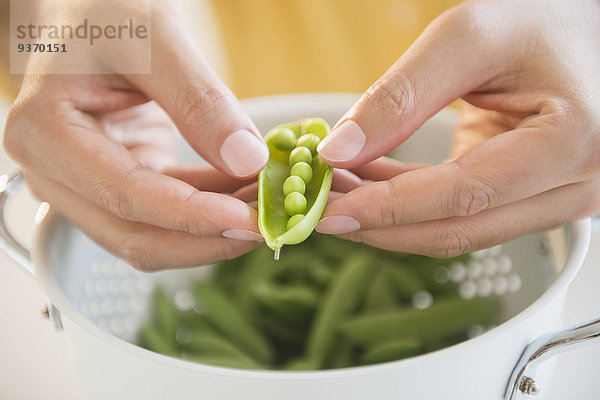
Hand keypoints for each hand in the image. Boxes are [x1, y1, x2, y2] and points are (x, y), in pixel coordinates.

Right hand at [3, 0, 268, 269]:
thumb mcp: (155, 39)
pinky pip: (165, 213)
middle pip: (135, 234)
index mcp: (46, 135)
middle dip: (206, 239)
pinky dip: (207, 210)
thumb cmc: (106, 14)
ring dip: (211, 232)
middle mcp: (54, 172)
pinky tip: (246, 195)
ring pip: (152, 235)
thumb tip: (248, 160)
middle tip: (268, 225)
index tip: (248, 221)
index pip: (127, 196)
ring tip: (265, 208)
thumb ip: (200, 100)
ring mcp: (83, 185)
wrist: (86, 16)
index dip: (192, 216)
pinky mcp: (115, 184)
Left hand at [315, 0, 599, 256]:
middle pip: (458, 229)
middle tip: (321, 210)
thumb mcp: (468, 38)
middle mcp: (576, 184)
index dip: (389, 208)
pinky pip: (464, 215)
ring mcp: (558, 198)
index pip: (463, 195)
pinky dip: (412, 205)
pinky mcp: (533, 199)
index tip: (330, 211)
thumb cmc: (539, 21)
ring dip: (391, 218)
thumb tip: (340, 150)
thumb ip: (400, 97)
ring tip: (338, 193)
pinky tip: (370, 186)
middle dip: (381, 223)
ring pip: (458, 231)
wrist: (580, 31)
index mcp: (571, 141)